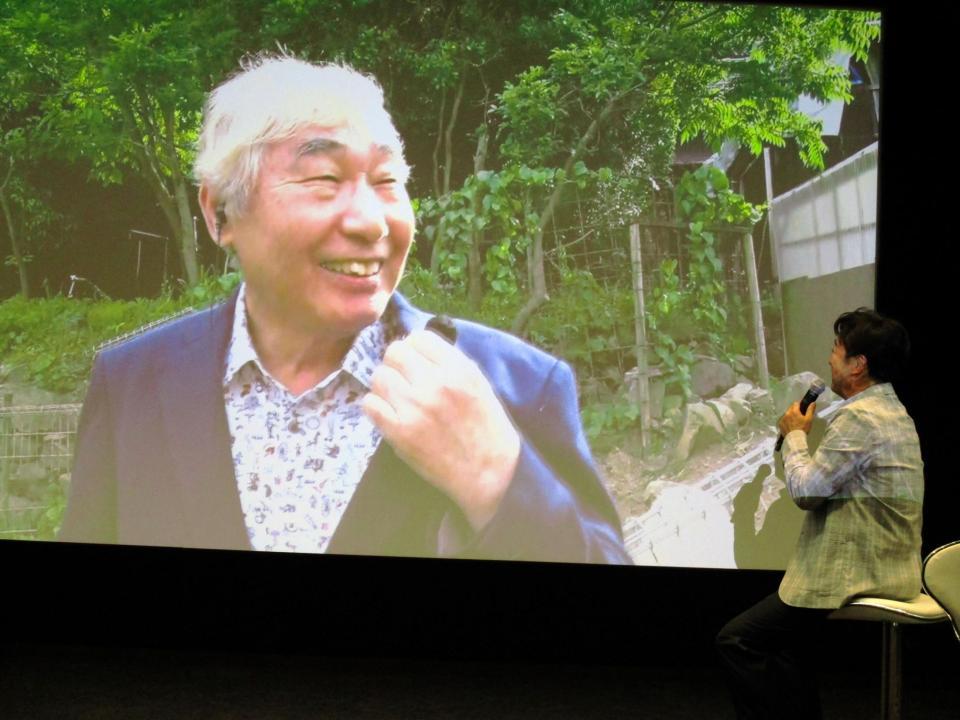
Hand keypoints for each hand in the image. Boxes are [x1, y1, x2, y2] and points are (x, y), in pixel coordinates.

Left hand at [362, 330, 520, 530]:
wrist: (489, 473)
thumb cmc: (486, 428)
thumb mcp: (478, 385)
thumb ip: (450, 364)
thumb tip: (418, 349)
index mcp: (459, 369)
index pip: (419, 338)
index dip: (414, 348)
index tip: (416, 362)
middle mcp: (435, 383)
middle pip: (394, 352)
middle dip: (396, 364)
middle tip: (403, 380)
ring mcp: (415, 407)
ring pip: (379, 376)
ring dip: (385, 385)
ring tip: (395, 398)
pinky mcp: (399, 431)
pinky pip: (370, 404)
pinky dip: (376, 407)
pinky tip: (388, 414)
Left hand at [778, 400, 815, 436]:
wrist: (795, 439)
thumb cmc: (803, 429)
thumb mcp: (809, 419)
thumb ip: (810, 410)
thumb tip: (812, 403)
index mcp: (794, 411)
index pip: (796, 403)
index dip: (800, 405)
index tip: (802, 409)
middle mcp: (786, 413)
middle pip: (790, 408)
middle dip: (795, 410)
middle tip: (799, 416)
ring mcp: (782, 419)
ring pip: (786, 414)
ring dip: (790, 415)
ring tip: (794, 422)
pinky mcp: (780, 424)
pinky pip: (783, 419)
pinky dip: (786, 420)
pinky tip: (790, 425)